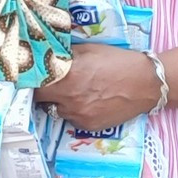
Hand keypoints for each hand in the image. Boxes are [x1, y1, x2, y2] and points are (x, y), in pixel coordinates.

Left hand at [35, 44, 159, 130]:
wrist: (147, 83)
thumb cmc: (118, 61)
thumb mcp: (89, 50)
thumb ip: (65, 55)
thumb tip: (45, 55)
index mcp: (66, 75)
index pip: (33, 82)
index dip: (30, 79)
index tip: (29, 76)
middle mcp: (68, 97)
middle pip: (39, 98)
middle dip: (41, 91)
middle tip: (48, 84)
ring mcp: (77, 114)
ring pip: (55, 110)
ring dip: (58, 102)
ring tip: (73, 92)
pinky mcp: (87, 126)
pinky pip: (71, 119)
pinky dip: (74, 111)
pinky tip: (87, 102)